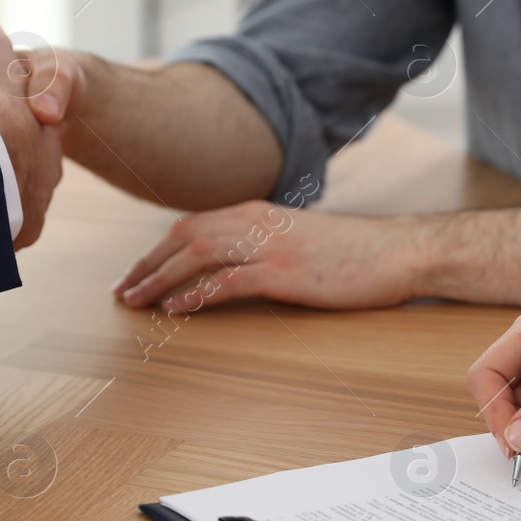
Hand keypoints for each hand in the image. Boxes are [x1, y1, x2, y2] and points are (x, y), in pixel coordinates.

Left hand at [113, 202, 420, 310]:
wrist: (398, 253)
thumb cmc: (354, 252)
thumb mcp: (299, 239)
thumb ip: (264, 244)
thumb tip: (233, 266)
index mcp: (258, 212)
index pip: (193, 225)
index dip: (158, 249)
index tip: (136, 273)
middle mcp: (257, 222)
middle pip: (184, 236)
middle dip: (147, 263)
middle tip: (121, 290)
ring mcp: (270, 246)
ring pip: (197, 255)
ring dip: (159, 279)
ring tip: (135, 301)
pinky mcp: (285, 273)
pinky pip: (228, 282)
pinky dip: (196, 295)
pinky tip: (176, 309)